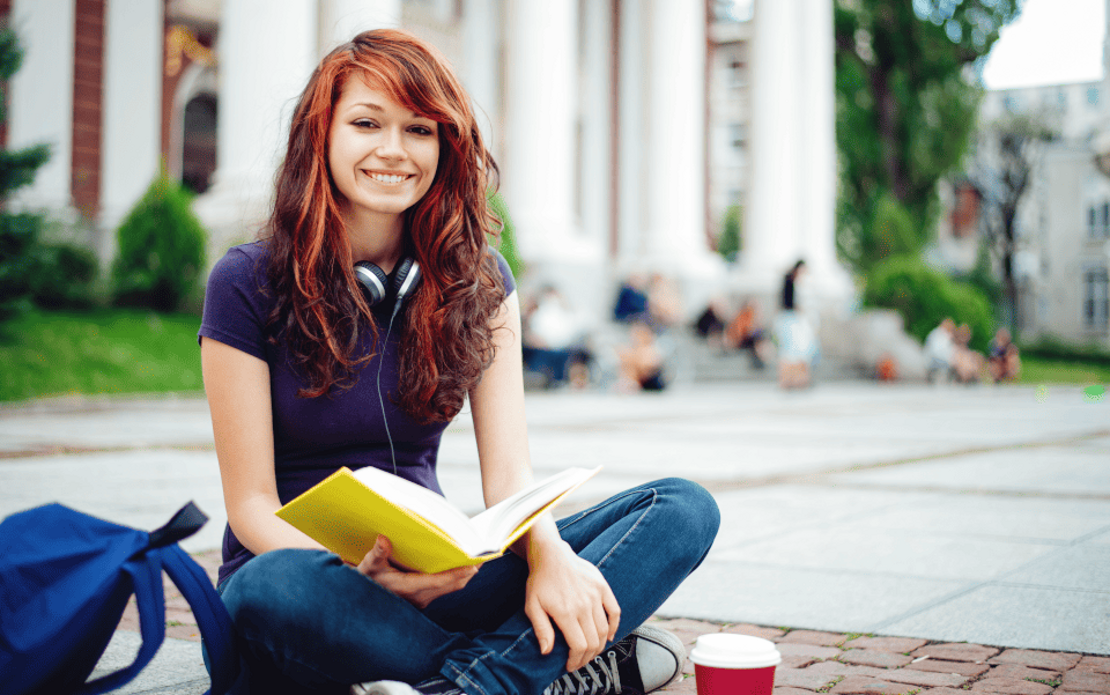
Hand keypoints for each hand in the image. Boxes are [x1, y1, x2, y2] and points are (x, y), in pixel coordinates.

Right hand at [357, 536, 477, 608]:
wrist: (361, 601)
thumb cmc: (366, 581)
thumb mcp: (369, 567)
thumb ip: (377, 553)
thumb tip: (383, 538)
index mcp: (408, 589)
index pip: (438, 582)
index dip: (456, 574)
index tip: (472, 566)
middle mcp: (419, 597)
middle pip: (450, 586)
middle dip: (467, 573)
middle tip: (482, 559)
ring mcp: (422, 600)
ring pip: (450, 589)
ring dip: (463, 576)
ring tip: (476, 562)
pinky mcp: (422, 600)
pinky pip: (444, 590)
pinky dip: (455, 579)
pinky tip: (461, 569)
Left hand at [524, 537, 620, 671]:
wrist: (551, 555)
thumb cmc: (540, 581)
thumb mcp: (532, 606)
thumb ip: (541, 630)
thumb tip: (547, 652)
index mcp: (566, 612)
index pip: (579, 646)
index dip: (576, 661)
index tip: (570, 665)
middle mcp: (584, 605)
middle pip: (594, 642)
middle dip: (587, 658)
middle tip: (580, 662)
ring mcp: (595, 596)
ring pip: (604, 630)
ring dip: (599, 646)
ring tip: (591, 652)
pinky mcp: (602, 587)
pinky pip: (615, 611)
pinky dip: (614, 626)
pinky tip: (608, 635)